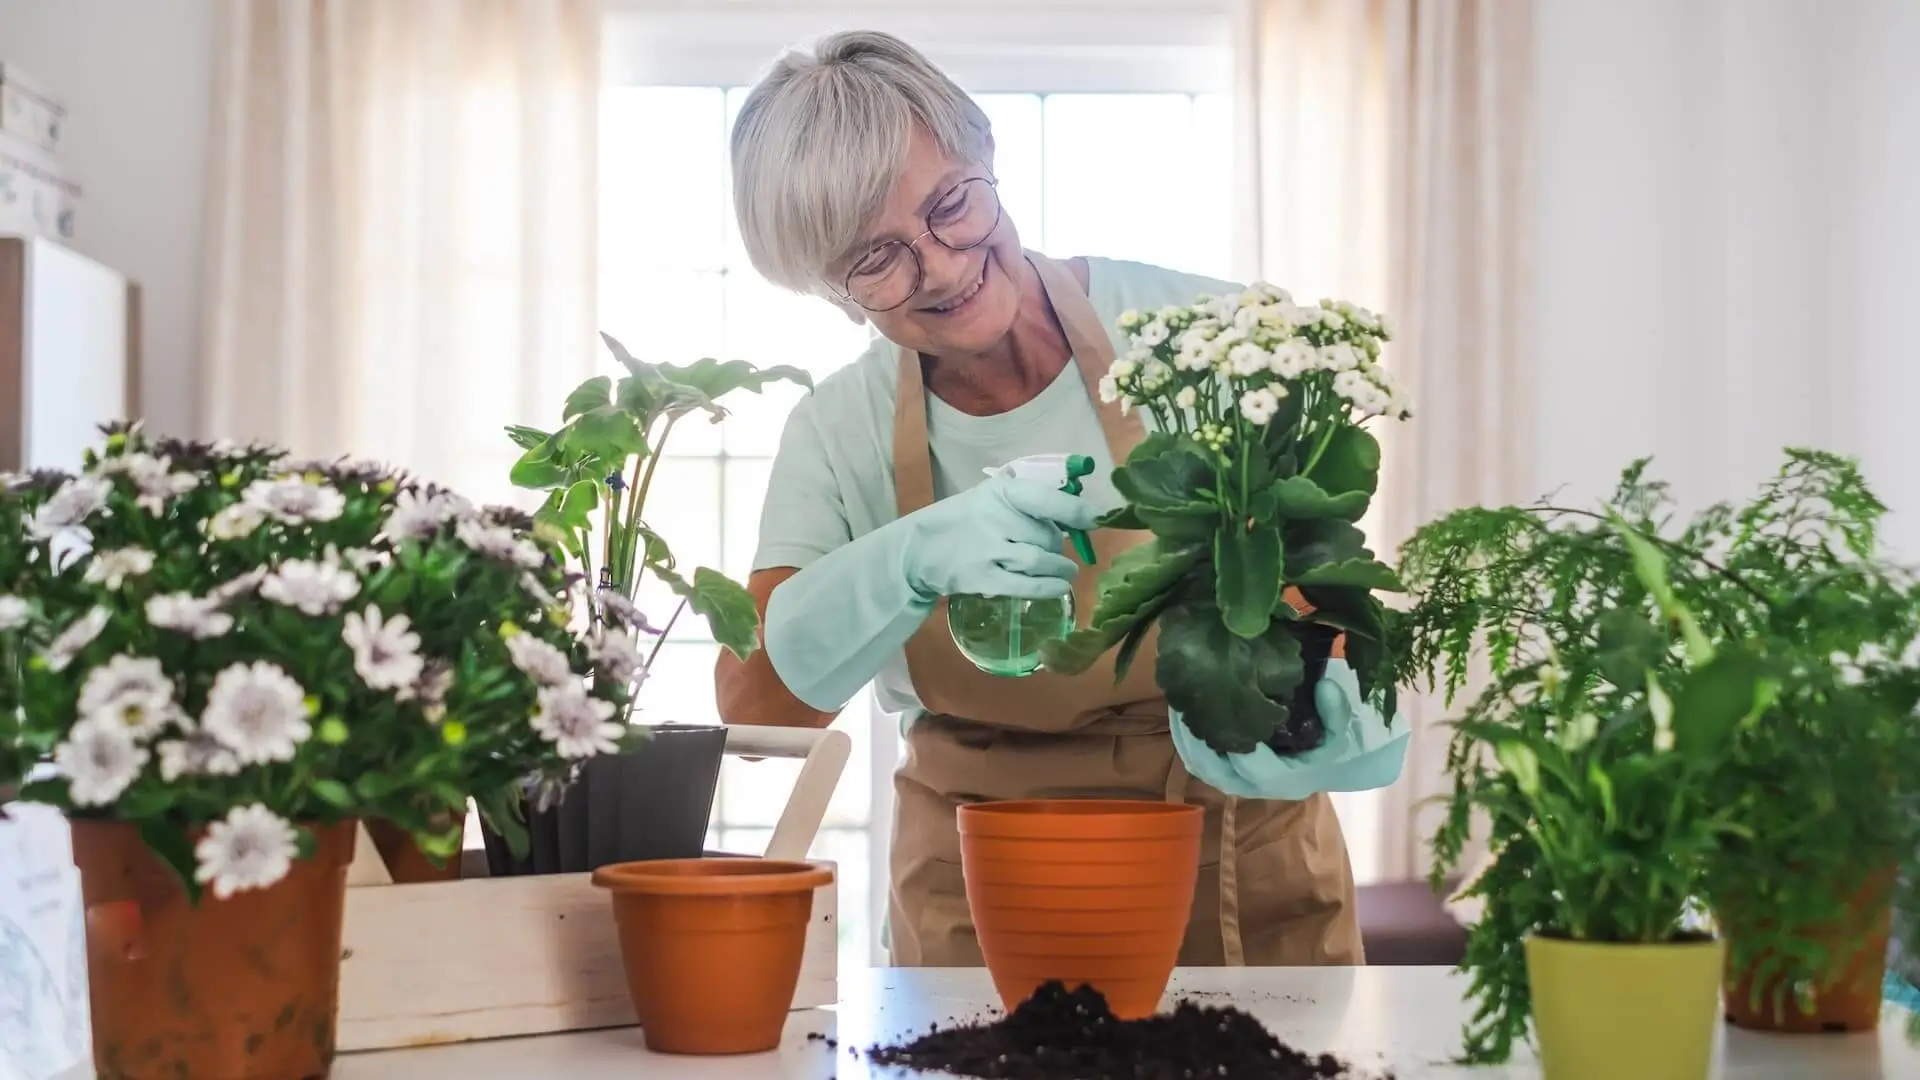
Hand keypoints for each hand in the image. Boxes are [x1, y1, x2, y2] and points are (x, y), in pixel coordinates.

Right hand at [901, 475, 1098, 600]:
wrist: (920, 548)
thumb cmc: (966, 520)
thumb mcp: (991, 497)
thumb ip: (1030, 501)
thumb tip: (1080, 513)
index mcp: (1001, 491)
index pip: (1048, 499)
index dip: (1076, 511)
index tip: (1097, 519)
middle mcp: (995, 517)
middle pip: (1048, 535)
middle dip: (1058, 546)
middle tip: (1055, 551)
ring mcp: (988, 549)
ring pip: (1041, 560)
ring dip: (1060, 568)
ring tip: (1065, 571)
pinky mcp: (983, 578)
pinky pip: (1027, 585)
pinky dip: (1049, 588)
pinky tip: (1059, 588)